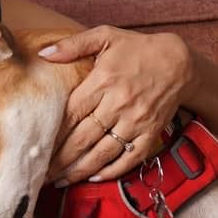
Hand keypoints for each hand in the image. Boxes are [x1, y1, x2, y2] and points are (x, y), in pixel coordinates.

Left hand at [36, 26, 191, 184]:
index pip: (72, 114)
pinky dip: (111, 171)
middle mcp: (119, 104)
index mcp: (103, 81)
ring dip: (79, 171)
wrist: (180, 62)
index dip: (53, 134)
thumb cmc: (139, 49)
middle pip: (83, 139)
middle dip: (60, 159)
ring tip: (60, 181)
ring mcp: (136, 121)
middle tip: (42, 172)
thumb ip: (73, 44)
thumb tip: (43, 54)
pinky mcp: (151, 133)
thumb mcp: (106, 36)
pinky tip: (93, 178)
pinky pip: (129, 158)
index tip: (38, 147)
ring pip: (102, 153)